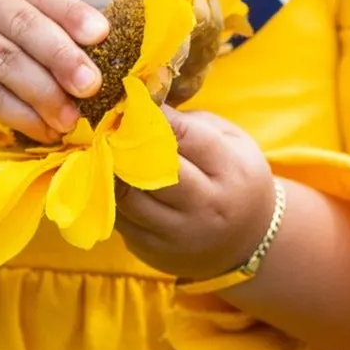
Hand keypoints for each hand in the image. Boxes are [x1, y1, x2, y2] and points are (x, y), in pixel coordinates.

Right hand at [0, 0, 105, 144]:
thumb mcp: (7, 26)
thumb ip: (47, 30)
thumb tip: (103, 56)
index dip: (70, 11)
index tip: (100, 34)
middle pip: (23, 25)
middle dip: (61, 56)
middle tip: (90, 85)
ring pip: (7, 64)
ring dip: (45, 95)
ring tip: (71, 119)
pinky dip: (24, 117)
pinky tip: (46, 130)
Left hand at [115, 111, 275, 281]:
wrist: (247, 241)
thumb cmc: (235, 178)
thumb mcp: (232, 143)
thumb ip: (192, 124)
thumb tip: (143, 105)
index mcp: (231, 170)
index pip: (183, 136)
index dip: (150, 115)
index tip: (130, 100)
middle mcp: (207, 205)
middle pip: (151, 169)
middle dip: (124, 144)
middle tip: (108, 126)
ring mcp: (178, 232)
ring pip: (127, 196)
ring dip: (109, 170)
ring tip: (102, 150)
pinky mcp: (153, 250)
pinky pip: (120, 218)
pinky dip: (109, 196)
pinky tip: (109, 179)